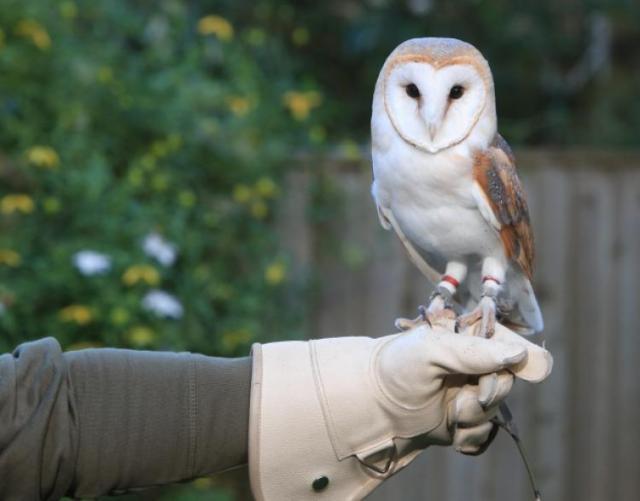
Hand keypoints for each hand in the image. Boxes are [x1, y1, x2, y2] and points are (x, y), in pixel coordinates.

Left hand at [249, 323, 551, 499]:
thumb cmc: (395, 367)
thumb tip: (517, 356)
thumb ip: (473, 351)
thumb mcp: (431, 350)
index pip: (513, 346)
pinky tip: (452, 432)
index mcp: (469, 340)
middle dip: (489, 393)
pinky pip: (484, 435)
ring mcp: (468, 395)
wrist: (370, 403)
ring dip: (476, 417)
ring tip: (450, 413)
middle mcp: (473, 365)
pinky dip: (471, 437)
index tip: (525, 370)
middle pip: (508, 382)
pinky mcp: (461, 423)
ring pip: (497, 412)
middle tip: (466, 396)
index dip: (522, 359)